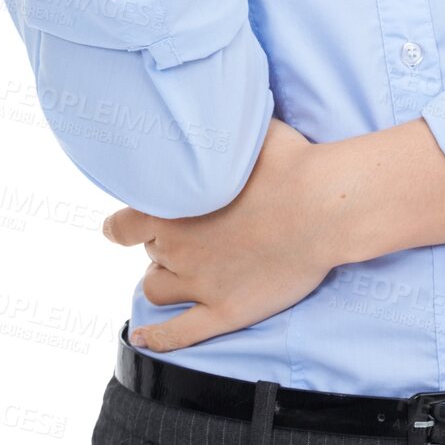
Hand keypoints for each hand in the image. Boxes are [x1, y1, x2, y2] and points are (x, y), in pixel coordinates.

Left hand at [101, 118, 339, 351]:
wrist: (324, 206)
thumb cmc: (289, 162)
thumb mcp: (244, 132)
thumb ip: (214, 130)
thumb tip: (207, 107)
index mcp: (168, 207)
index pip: (120, 226)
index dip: (123, 226)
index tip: (126, 226)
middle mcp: (175, 248)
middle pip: (149, 252)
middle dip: (163, 243)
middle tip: (192, 232)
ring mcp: (199, 283)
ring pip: (156, 289)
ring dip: (163, 279)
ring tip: (180, 271)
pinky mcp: (225, 311)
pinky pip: (180, 334)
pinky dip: (158, 337)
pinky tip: (145, 338)